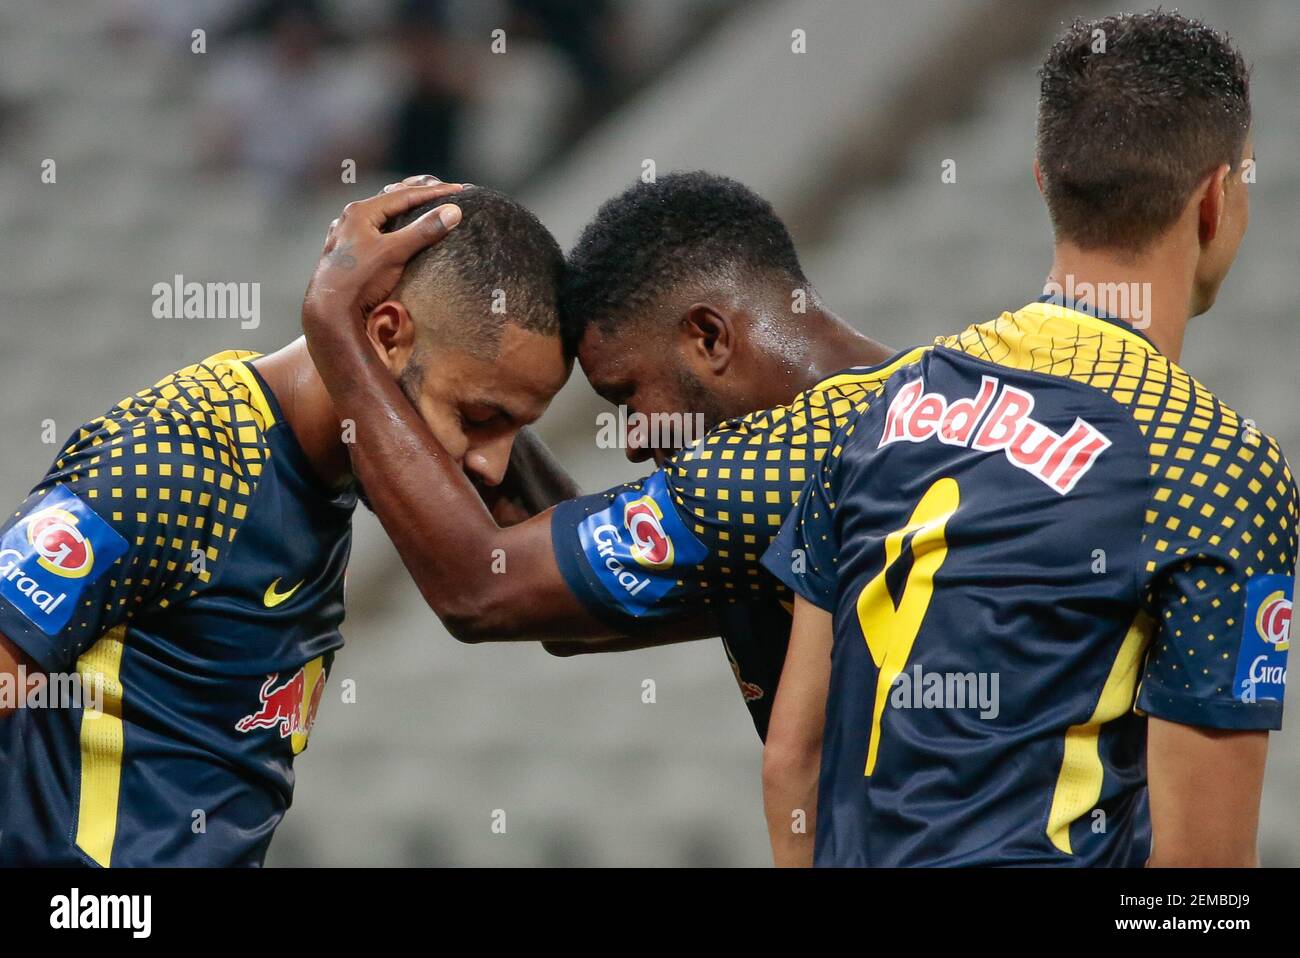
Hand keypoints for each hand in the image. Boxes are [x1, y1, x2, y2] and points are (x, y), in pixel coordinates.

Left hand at [301, 175, 464, 333]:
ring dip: (403, 209)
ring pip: (381, 215)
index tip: (458, 190)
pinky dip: (392, 225)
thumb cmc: (360, 280)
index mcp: (360, 212)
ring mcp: (347, 236)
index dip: (433, 192)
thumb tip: (453, 211)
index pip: (404, 195)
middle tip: (444, 191)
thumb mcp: (394, 253)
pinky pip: (375, 231)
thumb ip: (424, 231)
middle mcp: (351, 219)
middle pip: (391, 199)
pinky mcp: (348, 253)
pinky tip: (395, 230)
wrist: (330, 312)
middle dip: (418, 194)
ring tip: (424, 206)